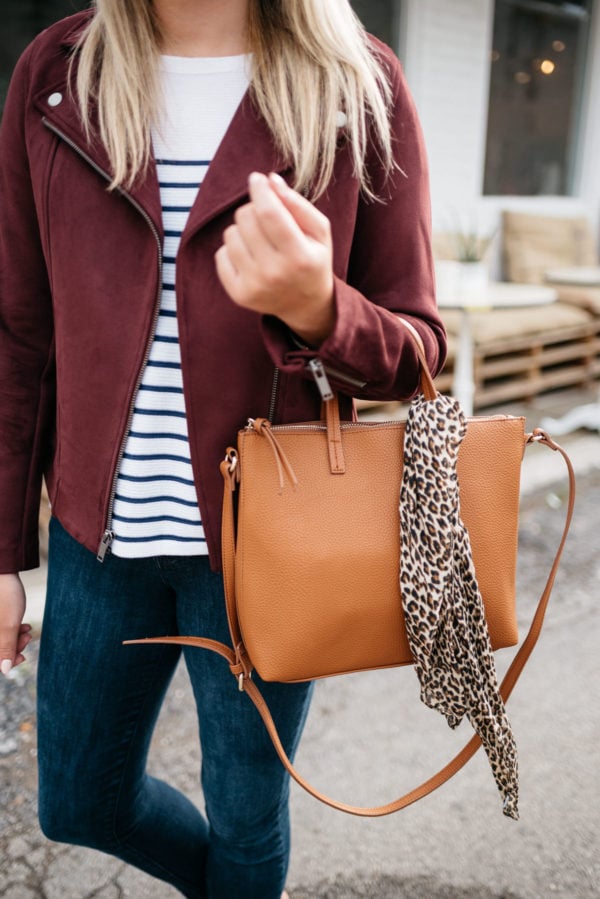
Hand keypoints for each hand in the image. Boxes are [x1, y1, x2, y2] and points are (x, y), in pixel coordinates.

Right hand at [0, 573, 30, 675]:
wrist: (3, 570)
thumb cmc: (4, 595)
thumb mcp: (7, 626)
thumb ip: (5, 649)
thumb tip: (5, 670)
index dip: (5, 661)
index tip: (21, 658)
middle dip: (13, 647)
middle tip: (28, 639)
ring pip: (0, 639)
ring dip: (15, 638)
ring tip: (28, 631)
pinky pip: (0, 629)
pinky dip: (12, 630)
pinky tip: (24, 625)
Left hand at [215, 171, 335, 344]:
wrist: (305, 304)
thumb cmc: (312, 259)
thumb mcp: (319, 231)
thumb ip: (297, 203)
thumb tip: (269, 180)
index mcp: (299, 256)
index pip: (269, 213)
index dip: (259, 190)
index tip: (256, 179)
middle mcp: (275, 273)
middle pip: (246, 218)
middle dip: (254, 209)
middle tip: (266, 219)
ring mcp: (254, 286)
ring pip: (230, 233)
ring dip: (243, 229)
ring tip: (259, 240)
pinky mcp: (238, 294)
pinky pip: (220, 254)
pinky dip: (233, 250)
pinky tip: (250, 257)